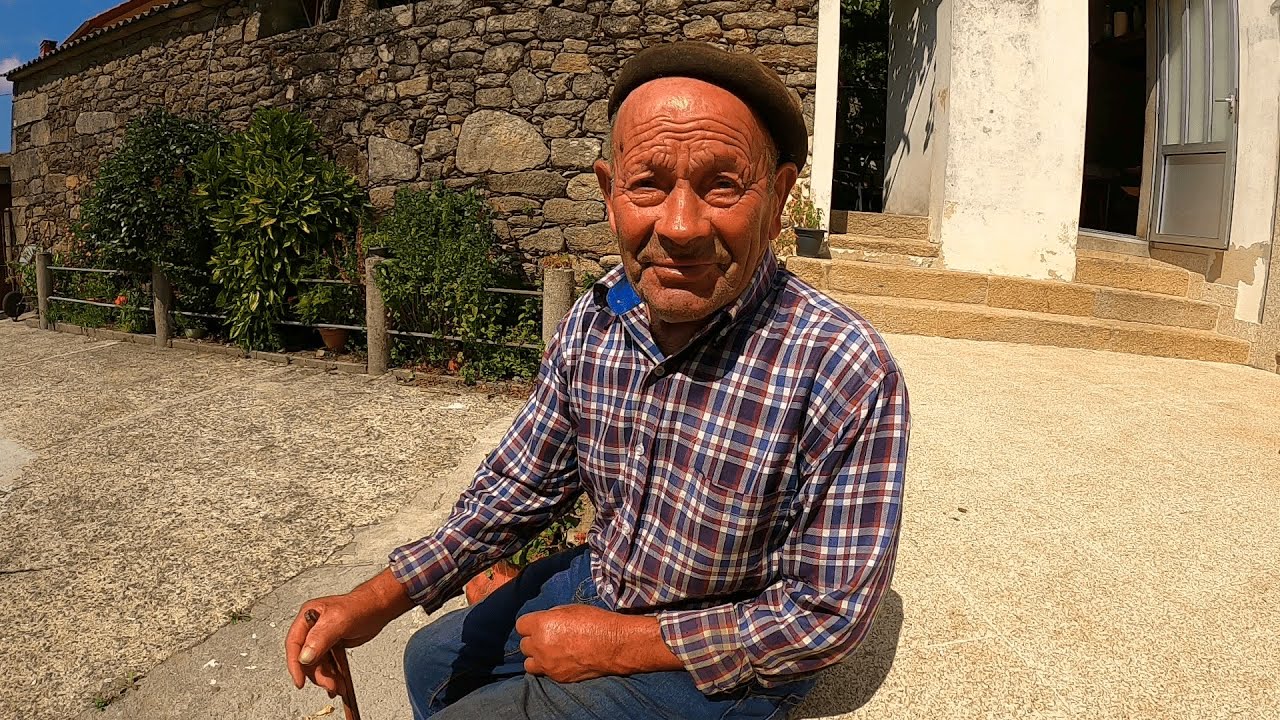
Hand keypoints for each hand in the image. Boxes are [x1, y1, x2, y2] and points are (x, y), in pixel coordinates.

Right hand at [285, 569, 412, 694]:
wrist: (379, 607)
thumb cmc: (362, 606)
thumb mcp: (339, 620)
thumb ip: (320, 637)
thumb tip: (304, 657)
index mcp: (308, 618)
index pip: (294, 644)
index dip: (295, 665)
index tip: (300, 681)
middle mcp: (312, 628)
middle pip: (306, 659)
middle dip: (318, 674)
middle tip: (330, 685)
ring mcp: (322, 638)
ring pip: (317, 664)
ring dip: (326, 678)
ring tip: (338, 687)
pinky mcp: (332, 645)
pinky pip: (327, 664)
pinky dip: (332, 675)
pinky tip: (338, 683)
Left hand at [515, 605, 683, 682]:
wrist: (614, 645)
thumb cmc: (596, 622)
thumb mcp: (571, 609)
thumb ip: (552, 616)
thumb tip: (545, 621)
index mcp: (541, 624)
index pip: (520, 625)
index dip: (530, 624)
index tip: (538, 624)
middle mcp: (540, 645)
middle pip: (524, 645)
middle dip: (534, 640)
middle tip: (547, 637)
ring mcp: (548, 664)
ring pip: (529, 663)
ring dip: (537, 657)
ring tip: (550, 653)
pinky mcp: (558, 677)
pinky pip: (545, 673)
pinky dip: (549, 668)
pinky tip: (562, 661)